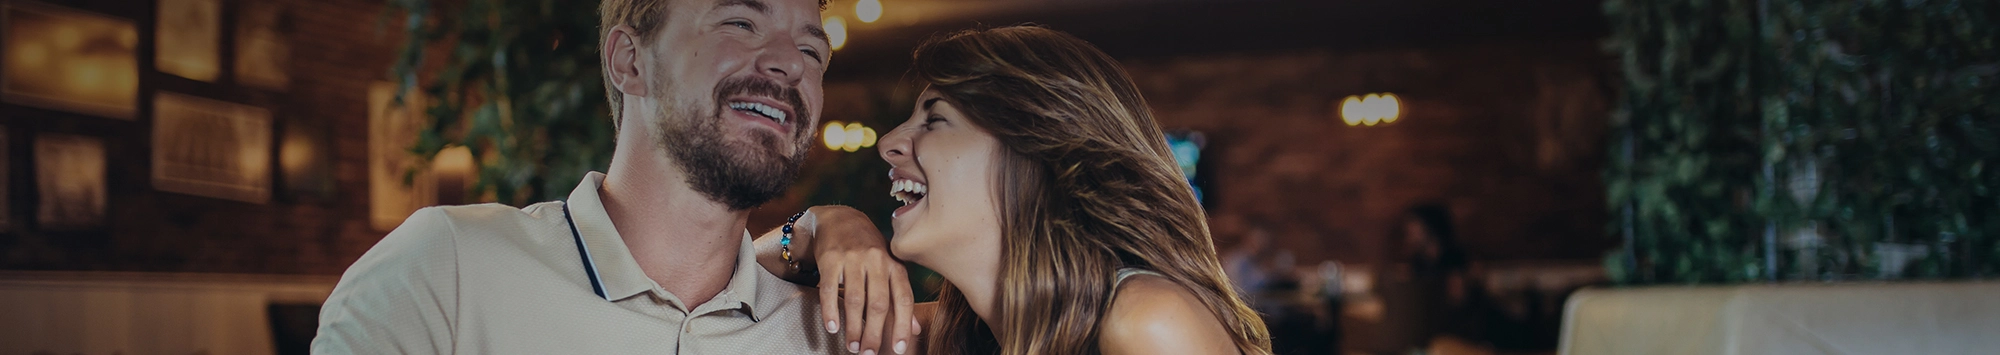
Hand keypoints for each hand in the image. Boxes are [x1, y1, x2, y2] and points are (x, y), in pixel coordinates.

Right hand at [799, 206, 919, 353]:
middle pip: (878, 303)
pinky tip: (832, 328)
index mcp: (895, 265)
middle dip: (874, 333)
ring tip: (851, 347)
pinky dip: (831, 311)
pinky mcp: (830, 258)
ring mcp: (853, 258)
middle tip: (868, 354)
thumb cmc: (870, 251)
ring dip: (853, 327)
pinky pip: (830, 289)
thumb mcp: (890, 268)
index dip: (903, 325)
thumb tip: (915, 330)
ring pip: (855, 299)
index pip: (903, 299)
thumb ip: (900, 298)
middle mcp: (877, 260)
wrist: (840, 219)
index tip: (899, 349)